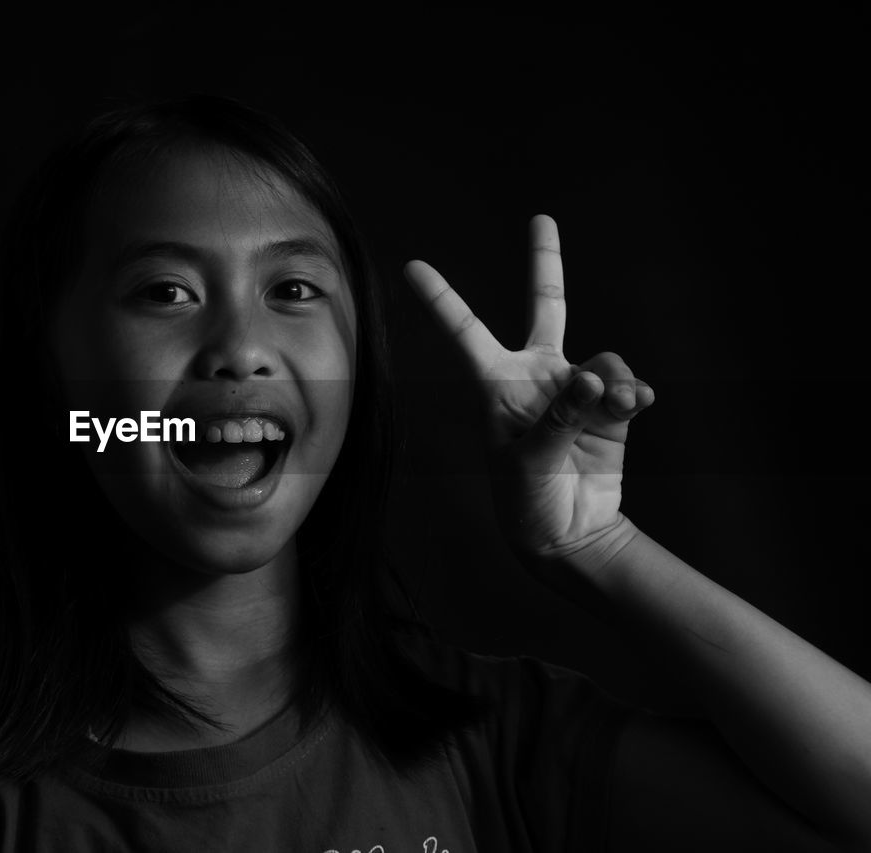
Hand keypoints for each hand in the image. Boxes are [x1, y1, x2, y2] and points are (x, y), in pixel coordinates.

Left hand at [403, 215, 654, 576]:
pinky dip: (633, 393)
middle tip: (541, 218)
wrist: (569, 533)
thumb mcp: (527, 463)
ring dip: (609, 383)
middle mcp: (536, 376)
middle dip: (544, 261)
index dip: (441, 298)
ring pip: (602, 360)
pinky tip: (635, 406)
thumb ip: (560, 417)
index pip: (464, 333)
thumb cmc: (527, 502)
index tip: (411, 266)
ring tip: (611, 410)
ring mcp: (576, 388)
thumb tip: (593, 378)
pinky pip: (627, 383)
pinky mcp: (612, 406)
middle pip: (545, 306)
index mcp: (495, 385)